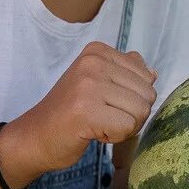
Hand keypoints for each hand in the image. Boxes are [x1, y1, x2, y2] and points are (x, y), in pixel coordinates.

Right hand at [0, 43, 157, 180]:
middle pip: (147, 94)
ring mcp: (89, 85)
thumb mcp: (97, 82)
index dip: (132, 98)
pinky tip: (93, 133)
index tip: (105, 103)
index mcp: (97, 51)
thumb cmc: (70, 112)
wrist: (35, 136)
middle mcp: (93, 62)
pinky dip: (116, 137)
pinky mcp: (86, 110)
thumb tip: (153, 73)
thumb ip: (126, 73)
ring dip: (125, 127)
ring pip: (141, 111)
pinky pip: (128, 127)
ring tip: (98, 124)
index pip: (146, 75)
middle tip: (104, 118)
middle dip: (132, 114)